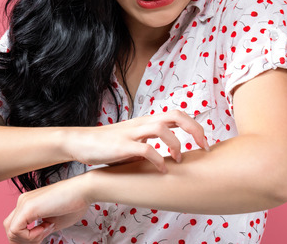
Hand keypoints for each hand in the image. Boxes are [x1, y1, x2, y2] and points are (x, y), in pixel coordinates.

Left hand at [3, 175, 90, 243]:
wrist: (84, 190)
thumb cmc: (74, 203)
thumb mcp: (53, 222)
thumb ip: (40, 229)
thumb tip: (34, 239)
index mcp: (28, 204)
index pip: (16, 225)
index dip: (27, 237)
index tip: (45, 233)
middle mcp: (23, 201)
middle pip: (9, 228)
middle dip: (24, 240)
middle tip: (42, 237)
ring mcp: (24, 203)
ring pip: (10, 231)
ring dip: (28, 239)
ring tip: (46, 231)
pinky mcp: (28, 207)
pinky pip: (16, 230)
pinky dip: (30, 237)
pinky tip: (45, 229)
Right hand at [64, 110, 208, 172]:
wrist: (82, 142)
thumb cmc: (108, 144)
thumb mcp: (134, 141)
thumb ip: (150, 144)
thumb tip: (169, 157)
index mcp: (147, 121)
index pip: (177, 115)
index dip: (195, 127)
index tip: (204, 144)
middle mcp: (142, 123)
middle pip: (175, 115)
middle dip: (194, 130)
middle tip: (204, 147)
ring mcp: (132, 133)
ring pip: (162, 128)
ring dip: (176, 144)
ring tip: (179, 160)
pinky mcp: (122, 146)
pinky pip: (146, 149)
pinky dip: (158, 160)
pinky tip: (162, 171)